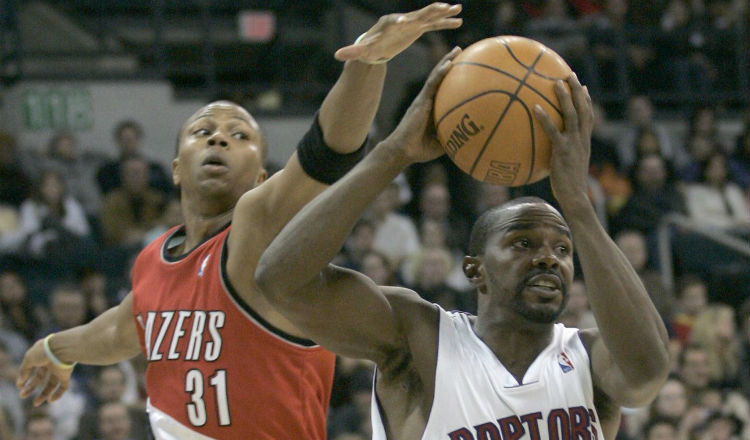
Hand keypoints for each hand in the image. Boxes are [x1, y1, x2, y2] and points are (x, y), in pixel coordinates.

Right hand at [16, 338, 72, 405]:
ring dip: (44, 394)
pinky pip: (64, 386)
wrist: (63, 348)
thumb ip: (24, 370)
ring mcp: (59, 368)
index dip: (25, 377)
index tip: (19, 386)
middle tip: (22, 396)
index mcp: (40, 354)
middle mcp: (50, 361)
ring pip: (51, 383)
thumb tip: (20, 383)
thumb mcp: (29, 359)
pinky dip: (58, 394)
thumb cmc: (44, 351)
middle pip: (40, 377)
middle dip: (31, 387)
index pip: (31, 367)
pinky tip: (50, 400)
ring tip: (35, 404)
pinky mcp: (67, 373)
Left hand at [335, 3, 461, 63]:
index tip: (405, 21)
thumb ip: (352, 52)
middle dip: (429, 10)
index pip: (394, 21)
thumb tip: (337, 55)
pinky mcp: (419, 28)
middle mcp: (402, 19)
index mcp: (388, 23)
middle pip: (416, 13)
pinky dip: (445, 22)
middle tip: (442, 6)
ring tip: (457, 8)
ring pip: (429, 16)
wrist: (378, 44)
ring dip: (443, 12)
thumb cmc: (370, 46)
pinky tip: (459, 20)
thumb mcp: (361, 51)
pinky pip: (434, 24)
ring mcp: (413, 22)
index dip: (400, 21)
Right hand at [384, 47, 460, 163]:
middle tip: (461, 51)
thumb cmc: (420, 150)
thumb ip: (454, 138)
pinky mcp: (420, 101)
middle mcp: (427, 100)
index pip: (443, 89)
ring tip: (457, 50)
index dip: (452, 77)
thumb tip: (473, 140)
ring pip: (436, 76)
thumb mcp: (442, 143)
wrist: (403, 151)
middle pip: (440, 77)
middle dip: (449, 63)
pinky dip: (440, 73)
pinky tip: (449, 64)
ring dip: (446, 61)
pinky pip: (432, 84)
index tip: (465, 67)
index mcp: (432, 108)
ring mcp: (423, 99)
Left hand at [534, 73, 593, 206]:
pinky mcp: (562, 151)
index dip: (587, 100)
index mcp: (585, 141)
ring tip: (555, 83)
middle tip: (570, 74)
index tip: (583, 86)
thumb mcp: (568, 166)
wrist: (575, 197)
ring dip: (565, 97)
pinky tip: (535, 108)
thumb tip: (550, 151)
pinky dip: (545, 118)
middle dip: (578, 90)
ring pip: (571, 115)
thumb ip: (562, 154)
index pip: (589, 116)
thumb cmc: (568, 185)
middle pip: (583, 109)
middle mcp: (582, 139)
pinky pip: (553, 131)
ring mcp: (574, 144)